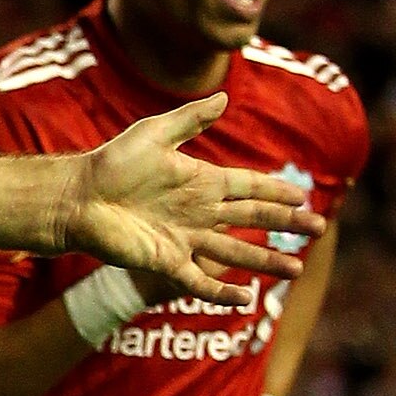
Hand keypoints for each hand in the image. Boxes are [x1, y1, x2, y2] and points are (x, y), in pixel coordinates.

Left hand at [65, 95, 319, 307]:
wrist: (77, 197)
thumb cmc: (111, 163)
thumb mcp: (154, 134)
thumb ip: (191, 119)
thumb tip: (224, 96)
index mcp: (201, 181)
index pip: (248, 187)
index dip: (276, 191)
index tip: (302, 195)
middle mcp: (198, 212)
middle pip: (251, 219)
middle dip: (284, 225)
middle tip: (318, 229)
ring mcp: (184, 238)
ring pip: (234, 252)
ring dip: (265, 260)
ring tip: (295, 269)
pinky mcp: (165, 261)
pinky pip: (199, 281)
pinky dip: (221, 291)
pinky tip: (245, 299)